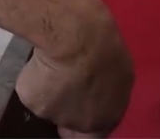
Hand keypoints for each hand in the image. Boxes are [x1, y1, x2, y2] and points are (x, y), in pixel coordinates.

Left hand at [15, 0, 134, 137]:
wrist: (75, 31)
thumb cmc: (52, 73)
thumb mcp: (35, 99)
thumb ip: (48, 107)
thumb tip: (52, 98)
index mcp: (98, 124)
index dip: (69, 132)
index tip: (59, 124)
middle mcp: (118, 104)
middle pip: (99, 112)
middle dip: (82, 107)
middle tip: (64, 95)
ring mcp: (124, 77)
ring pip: (105, 86)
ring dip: (90, 81)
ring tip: (70, 68)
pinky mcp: (123, 51)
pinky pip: (104, 63)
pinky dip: (93, 60)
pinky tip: (77, 50)